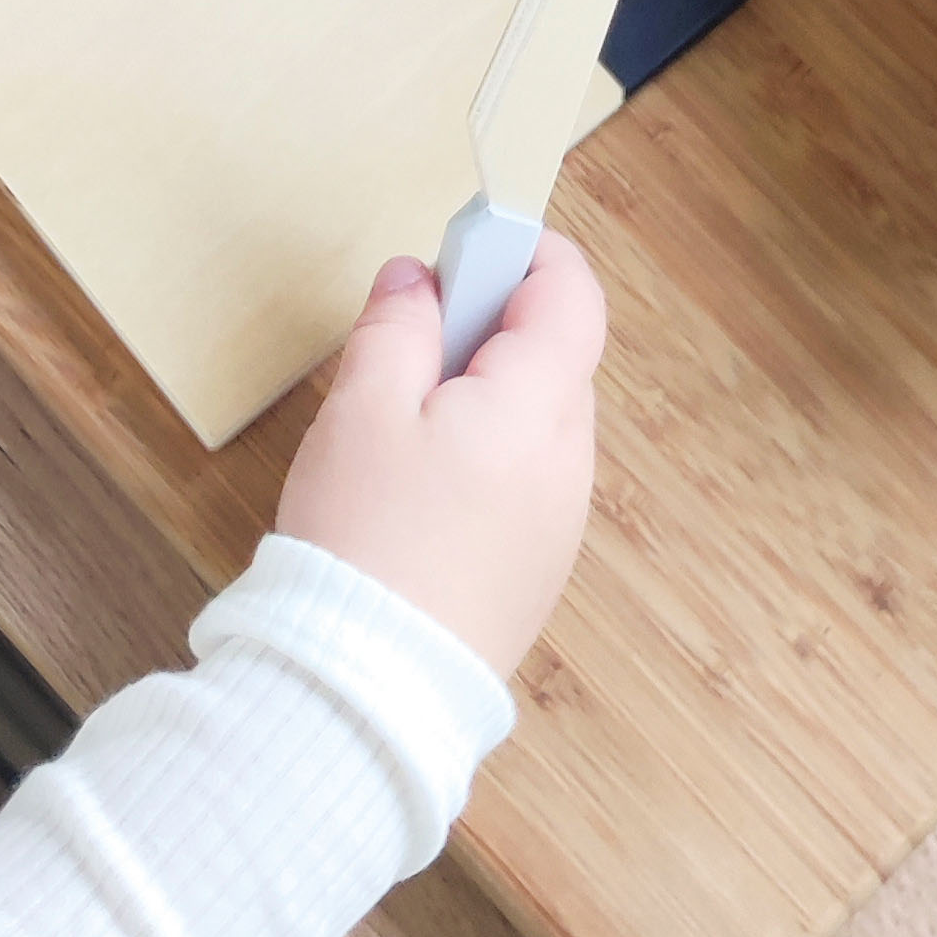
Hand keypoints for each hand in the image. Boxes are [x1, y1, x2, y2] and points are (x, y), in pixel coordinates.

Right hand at [272, 235, 605, 680]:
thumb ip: (397, 326)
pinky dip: (483, 455)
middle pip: (555, 358)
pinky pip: (523, 482)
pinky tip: (415, 489)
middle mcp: (570, 465)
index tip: (466, 247)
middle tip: (408, 336)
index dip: (526, 254)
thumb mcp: (363, 407)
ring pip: (535, 423)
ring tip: (399, 423)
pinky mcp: (535, 572)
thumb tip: (418, 279)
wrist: (370, 688)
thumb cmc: (365, 538)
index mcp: (539, 410)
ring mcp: (559, 525)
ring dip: (483, 395)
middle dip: (490, 327)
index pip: (573, 297)